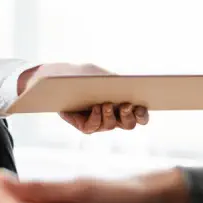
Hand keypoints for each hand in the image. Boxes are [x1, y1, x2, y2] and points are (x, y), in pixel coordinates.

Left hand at [23, 63, 150, 133]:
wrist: (60, 77)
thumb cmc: (85, 74)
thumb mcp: (102, 74)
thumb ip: (115, 82)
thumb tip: (127, 89)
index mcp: (123, 105)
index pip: (140, 117)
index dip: (143, 115)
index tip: (142, 107)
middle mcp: (114, 117)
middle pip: (128, 124)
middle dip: (128, 116)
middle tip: (126, 105)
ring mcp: (99, 123)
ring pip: (110, 126)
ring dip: (110, 115)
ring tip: (106, 104)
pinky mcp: (83, 125)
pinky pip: (91, 128)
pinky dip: (96, 118)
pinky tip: (96, 107)